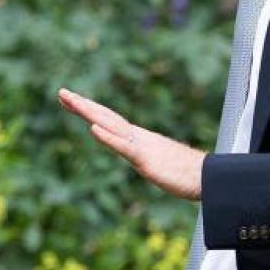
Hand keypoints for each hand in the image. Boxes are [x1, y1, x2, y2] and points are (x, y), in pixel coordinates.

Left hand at [58, 88, 204, 200]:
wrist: (208, 177)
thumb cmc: (187, 173)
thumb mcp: (159, 163)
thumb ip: (148, 156)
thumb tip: (142, 156)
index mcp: (139, 139)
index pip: (109, 121)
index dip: (89, 109)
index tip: (70, 100)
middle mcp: (138, 137)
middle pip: (106, 117)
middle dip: (83, 105)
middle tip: (61, 92)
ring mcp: (142, 147)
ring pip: (112, 126)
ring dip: (90, 113)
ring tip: (72, 101)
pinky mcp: (146, 160)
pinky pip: (124, 147)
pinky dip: (108, 137)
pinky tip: (93, 129)